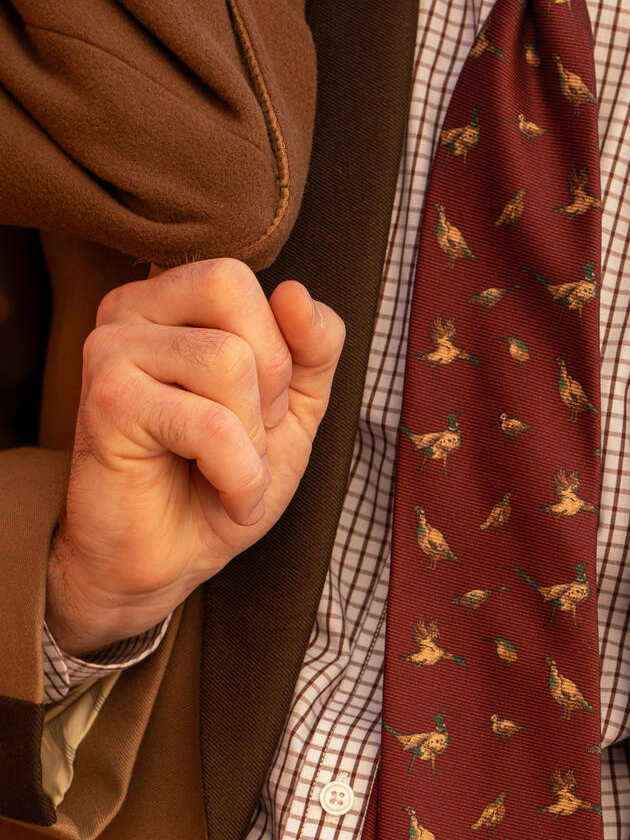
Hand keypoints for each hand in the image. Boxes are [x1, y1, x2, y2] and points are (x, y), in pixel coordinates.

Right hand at [45, 259, 344, 657]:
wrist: (169, 560)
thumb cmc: (225, 474)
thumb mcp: (296, 401)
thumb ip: (314, 344)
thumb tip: (295, 292)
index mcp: (174, 299)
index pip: (251, 279)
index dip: (282, 348)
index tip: (260, 405)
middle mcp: (131, 308)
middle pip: (234, 292)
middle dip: (269, 378)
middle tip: (248, 434)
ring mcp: (111, 349)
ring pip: (229, 358)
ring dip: (253, 436)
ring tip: (229, 467)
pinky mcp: (105, 401)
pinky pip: (211, 422)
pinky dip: (240, 473)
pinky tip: (227, 495)